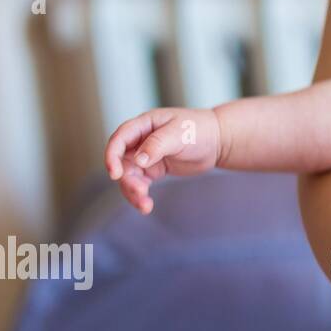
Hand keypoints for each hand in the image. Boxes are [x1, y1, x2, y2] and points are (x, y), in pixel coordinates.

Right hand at [104, 107, 222, 212]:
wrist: (218, 141)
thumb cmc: (200, 129)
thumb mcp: (179, 133)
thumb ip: (157, 145)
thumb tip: (138, 160)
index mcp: (143, 125)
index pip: (119, 139)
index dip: (112, 156)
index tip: (115, 173)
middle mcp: (140, 140)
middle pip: (121, 162)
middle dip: (126, 179)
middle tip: (140, 192)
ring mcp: (145, 156)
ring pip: (129, 176)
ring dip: (132, 191)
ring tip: (145, 205)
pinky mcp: (153, 169)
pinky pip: (140, 183)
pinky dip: (140, 194)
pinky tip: (146, 206)